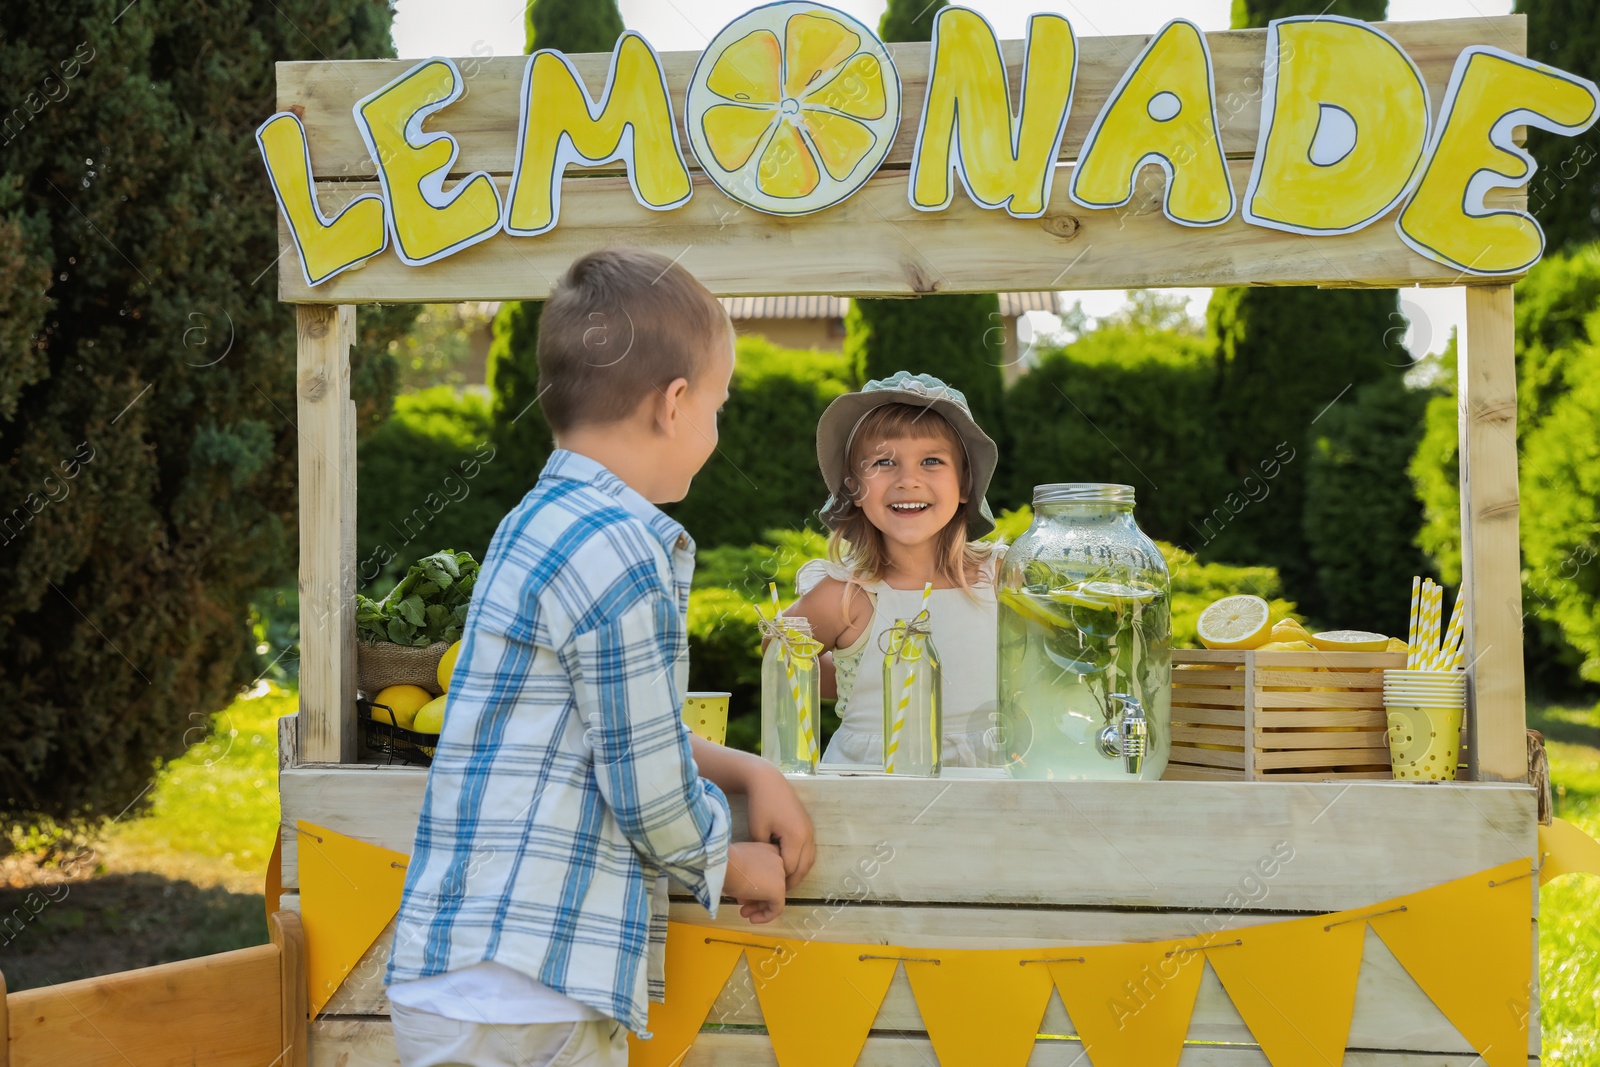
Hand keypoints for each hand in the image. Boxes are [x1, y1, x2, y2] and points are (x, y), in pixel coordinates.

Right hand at [725, 841, 785, 922]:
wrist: (725, 865)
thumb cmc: (726, 862)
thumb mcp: (738, 862)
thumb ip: (746, 870)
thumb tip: (745, 884)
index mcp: (769, 850)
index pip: (767, 872)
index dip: (754, 884)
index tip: (741, 892)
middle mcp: (779, 861)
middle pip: (770, 884)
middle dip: (755, 896)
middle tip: (741, 903)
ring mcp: (780, 876)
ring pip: (773, 896)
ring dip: (758, 907)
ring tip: (744, 913)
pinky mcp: (779, 891)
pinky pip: (776, 908)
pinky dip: (765, 916)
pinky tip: (752, 919)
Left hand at [744, 762, 815, 889]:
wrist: (768, 781)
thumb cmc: (760, 805)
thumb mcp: (757, 832)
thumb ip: (765, 854)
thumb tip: (769, 870)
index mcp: (796, 838)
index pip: (790, 869)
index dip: (779, 881)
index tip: (767, 890)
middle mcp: (808, 836)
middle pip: (803, 868)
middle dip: (791, 882)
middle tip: (777, 892)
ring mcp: (810, 831)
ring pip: (809, 861)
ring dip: (798, 873)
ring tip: (784, 882)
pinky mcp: (808, 827)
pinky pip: (809, 851)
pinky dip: (801, 862)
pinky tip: (789, 866)